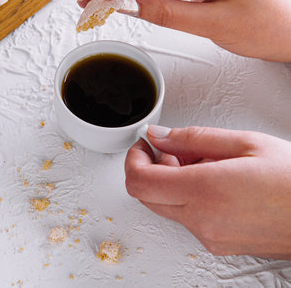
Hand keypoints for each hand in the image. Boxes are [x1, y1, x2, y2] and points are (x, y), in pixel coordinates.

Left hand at [124, 125, 290, 258]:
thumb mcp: (244, 143)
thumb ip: (192, 138)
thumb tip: (158, 134)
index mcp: (204, 191)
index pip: (140, 181)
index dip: (134, 158)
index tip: (144, 144)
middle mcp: (202, 220)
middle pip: (147, 195)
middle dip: (151, 167)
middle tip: (173, 148)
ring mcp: (210, 236)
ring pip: (165, 205)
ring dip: (170, 180)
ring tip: (202, 161)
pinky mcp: (219, 243)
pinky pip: (186, 217)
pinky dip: (186, 195)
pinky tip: (212, 179)